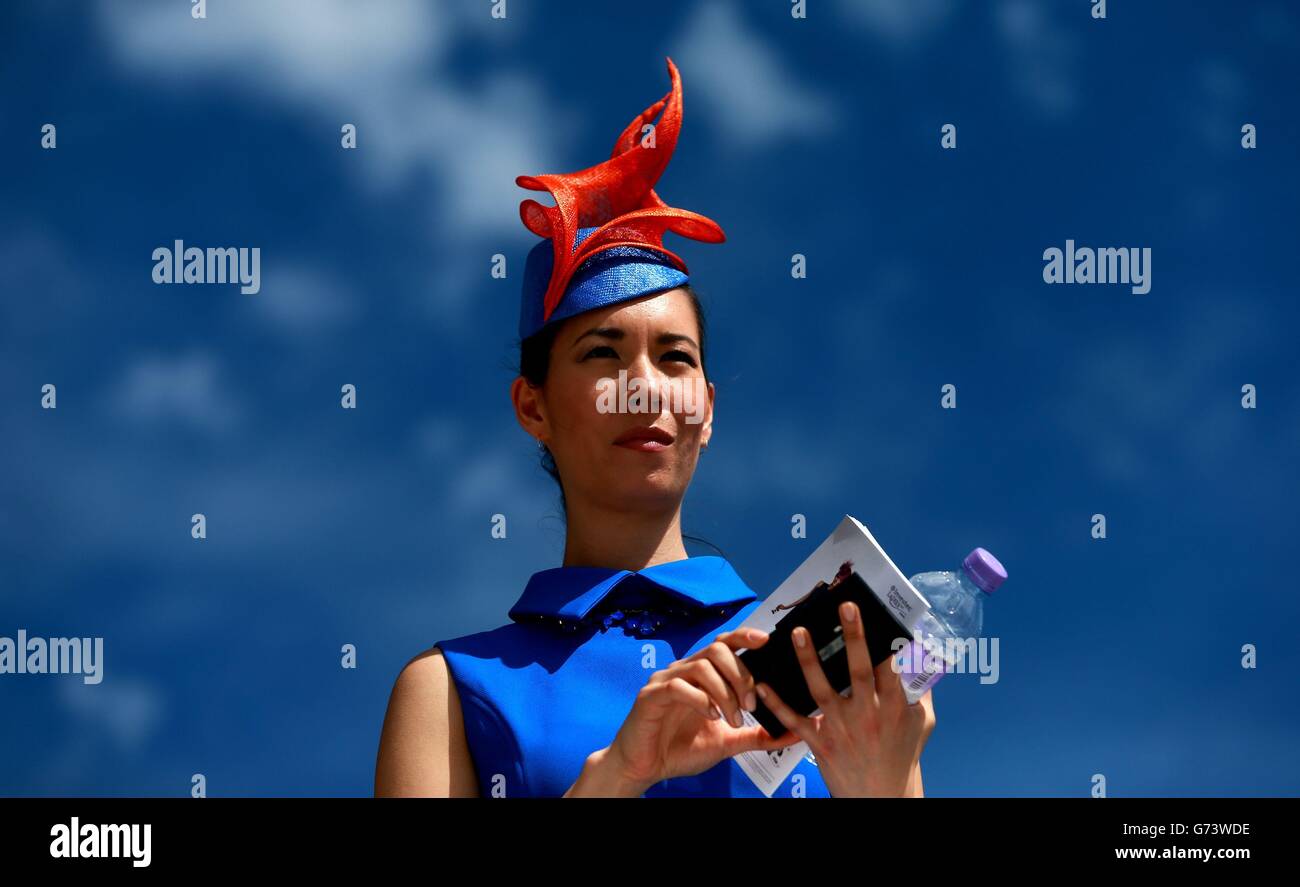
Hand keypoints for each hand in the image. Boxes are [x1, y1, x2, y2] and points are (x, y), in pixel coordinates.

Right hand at [594, 627, 804, 793]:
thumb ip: (757, 735)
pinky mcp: (651, 695)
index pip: (724, 643)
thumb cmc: (681, 750)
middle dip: (741, 674)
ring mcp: (665, 680)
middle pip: (717, 649)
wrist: (646, 768)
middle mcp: (683, 670)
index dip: (744, 636)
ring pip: (701, 666)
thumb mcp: (727, 742)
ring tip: (732, 718)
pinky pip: (678, 686)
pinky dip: (701, 700)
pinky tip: (711, 716)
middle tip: (750, 706)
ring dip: (724, 692)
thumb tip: (792, 733)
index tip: (767, 640)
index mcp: (701, 675)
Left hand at [754, 601, 936, 796]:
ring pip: (822, 690)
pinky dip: (777, 704)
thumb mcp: (921, 722)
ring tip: (799, 632)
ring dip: (809, 660)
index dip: (885, 640)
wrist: (883, 796)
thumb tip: (921, 657)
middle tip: (845, 607)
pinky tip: (762, 685)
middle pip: (859, 671)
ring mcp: (841, 729)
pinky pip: (796, 720)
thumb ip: (920, 691)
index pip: (890, 668)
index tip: (879, 613)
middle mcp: (867, 715)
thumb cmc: (902, 755)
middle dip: (853, 637)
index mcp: (893, 707)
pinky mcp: (821, 743)